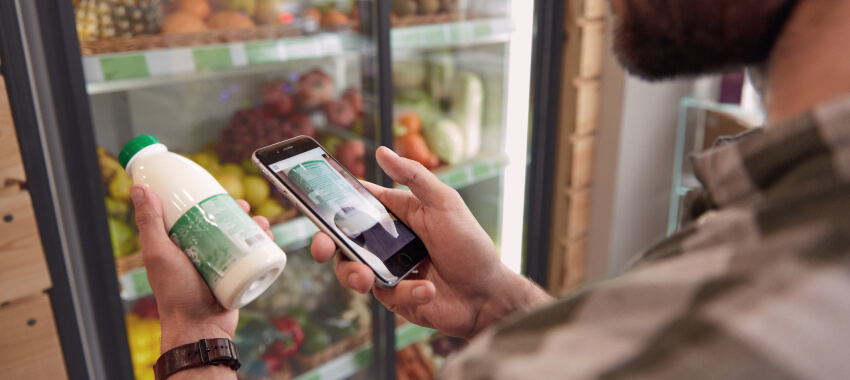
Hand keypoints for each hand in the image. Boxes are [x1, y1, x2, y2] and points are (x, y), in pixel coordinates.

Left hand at [131, 185, 272, 352]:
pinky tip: (269, 238)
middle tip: (244, 206)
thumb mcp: (159, 253)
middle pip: (220, 224)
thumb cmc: (175, 294)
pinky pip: (251, 257)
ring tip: (261, 223)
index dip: (206, 199)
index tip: (217, 190)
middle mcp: (198, 253)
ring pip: (238, 238)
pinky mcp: (235, 276)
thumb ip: (150, 223)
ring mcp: (218, 264)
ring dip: (253, 227)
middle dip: (235, 211)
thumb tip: (140, 189)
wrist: (200, 328)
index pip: (192, 214)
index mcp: (177, 245)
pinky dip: (262, 245)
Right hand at [311, 147, 551, 338]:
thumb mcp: (445, 203)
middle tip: (323, 249)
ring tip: (369, 279)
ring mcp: (389, 271)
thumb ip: (414, 177)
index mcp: (397, 215)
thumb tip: (382, 150)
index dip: (333, 204)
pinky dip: (406, 293)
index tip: (315, 205)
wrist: (487, 296)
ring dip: (356, 275)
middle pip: (344, 241)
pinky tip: (427, 290)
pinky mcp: (396, 297)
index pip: (357, 205)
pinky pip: (384, 296)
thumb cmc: (470, 246)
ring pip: (353, 271)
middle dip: (326, 245)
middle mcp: (388, 242)